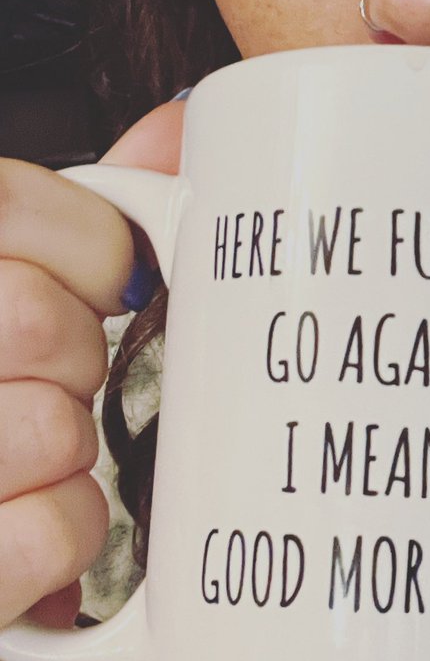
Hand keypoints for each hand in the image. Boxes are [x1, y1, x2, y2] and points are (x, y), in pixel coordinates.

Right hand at [0, 100, 184, 660]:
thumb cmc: (3, 438)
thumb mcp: (31, 305)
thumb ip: (83, 218)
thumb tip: (181, 120)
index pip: (2, 199)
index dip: (88, 248)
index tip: (112, 287)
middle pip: (26, 317)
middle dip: (78, 357)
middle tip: (69, 388)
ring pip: (43, 428)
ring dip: (75, 454)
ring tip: (48, 462)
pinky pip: (45, 535)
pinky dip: (69, 540)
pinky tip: (47, 536)